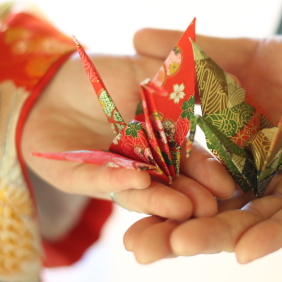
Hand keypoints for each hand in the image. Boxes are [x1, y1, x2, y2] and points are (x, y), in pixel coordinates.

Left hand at [21, 51, 234, 219]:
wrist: (47, 77)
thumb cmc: (101, 75)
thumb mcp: (147, 71)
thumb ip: (183, 82)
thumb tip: (234, 83)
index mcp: (160, 144)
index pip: (189, 162)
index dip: (208, 174)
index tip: (228, 186)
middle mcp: (138, 166)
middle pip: (168, 186)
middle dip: (190, 198)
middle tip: (210, 210)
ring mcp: (108, 174)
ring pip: (135, 192)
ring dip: (158, 200)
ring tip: (182, 209)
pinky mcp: (74, 176)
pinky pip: (96, 179)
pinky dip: (116, 179)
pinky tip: (137, 180)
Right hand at [123, 29, 281, 262]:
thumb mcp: (249, 56)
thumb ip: (200, 56)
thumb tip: (136, 37)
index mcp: (238, 155)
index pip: (192, 183)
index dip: (158, 200)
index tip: (121, 217)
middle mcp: (263, 182)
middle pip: (215, 214)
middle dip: (177, 233)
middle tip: (137, 250)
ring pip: (252, 222)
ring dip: (217, 236)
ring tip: (178, 247)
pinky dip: (274, 233)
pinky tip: (245, 249)